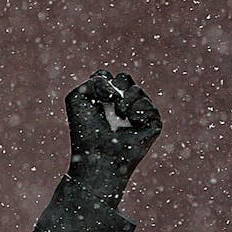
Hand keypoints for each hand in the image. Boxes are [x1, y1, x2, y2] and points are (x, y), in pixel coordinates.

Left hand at [65, 69, 161, 205]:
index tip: (94, 99)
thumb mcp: (79, 97)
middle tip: (107, 105)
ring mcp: (138, 112)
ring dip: (124, 102)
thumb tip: (122, 90)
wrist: (98, 154)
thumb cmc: (85, 130)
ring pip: (136, 90)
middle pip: (123, 78)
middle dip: (114, 89)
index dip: (101, 83)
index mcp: (103, 99)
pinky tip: (131, 125)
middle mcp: (122, 104)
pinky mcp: (152, 122)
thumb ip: (95, 80)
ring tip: (118, 118)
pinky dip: (137, 113)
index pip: (106, 76)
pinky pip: (148, 105)